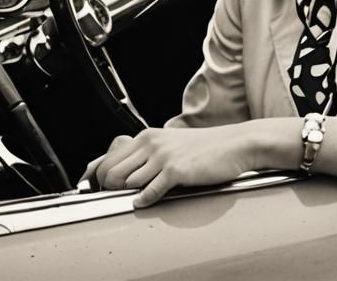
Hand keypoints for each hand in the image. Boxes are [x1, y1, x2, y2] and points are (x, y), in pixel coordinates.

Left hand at [82, 125, 255, 207]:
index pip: (108, 159)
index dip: (100, 178)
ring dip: (131, 194)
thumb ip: (146, 153)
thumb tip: (122, 170)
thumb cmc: (205, 147)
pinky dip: (145, 200)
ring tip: (143, 195)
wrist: (236, 144)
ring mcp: (163, 156)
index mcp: (148, 136)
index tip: (101, 188)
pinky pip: (148, 192)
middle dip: (112, 190)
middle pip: (110, 174)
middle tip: (122, 197)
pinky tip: (151, 200)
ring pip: (127, 184)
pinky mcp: (176, 171)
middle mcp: (152, 143)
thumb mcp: (171, 143)